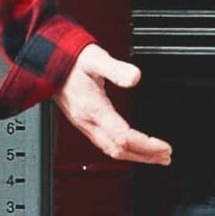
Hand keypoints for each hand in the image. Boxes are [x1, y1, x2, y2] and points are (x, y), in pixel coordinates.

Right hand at [58, 45, 172, 164]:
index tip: (164, 147)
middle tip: (165, 157)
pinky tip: (133, 147)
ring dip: (135, 156)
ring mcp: (84, 124)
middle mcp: (88, 121)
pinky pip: (105, 144)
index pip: (123, 137)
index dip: (146, 145)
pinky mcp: (84, 122)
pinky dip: (123, 150)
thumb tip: (135, 77)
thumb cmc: (72, 60)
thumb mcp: (96, 59)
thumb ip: (116, 69)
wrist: (48, 62)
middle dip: (144, 156)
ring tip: (155, 157)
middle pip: (118, 150)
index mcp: (93, 109)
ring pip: (111, 150)